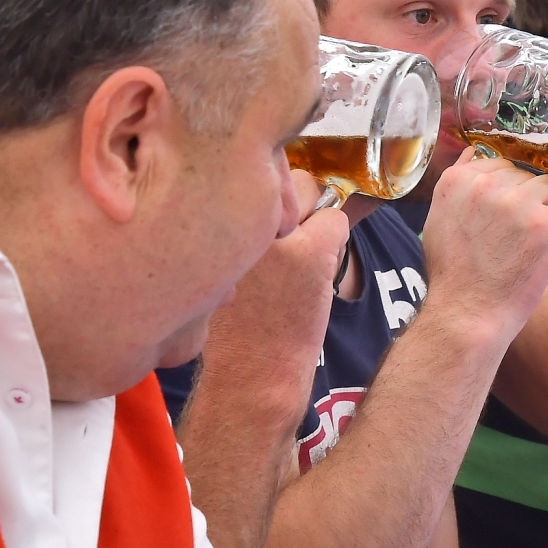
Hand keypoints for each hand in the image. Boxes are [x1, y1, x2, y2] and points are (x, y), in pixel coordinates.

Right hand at [201, 169, 349, 382]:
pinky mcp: (310, 252)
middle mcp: (239, 218)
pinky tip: (316, 273)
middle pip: (287, 176)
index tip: (270, 221)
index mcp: (210, 218)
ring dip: (315, 221)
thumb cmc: (236, 327)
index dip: (269, 196)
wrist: (249, 375)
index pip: (252, 172)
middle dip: (296, 203)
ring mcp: (276, 234)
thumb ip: (243, 227)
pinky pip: (338, 221)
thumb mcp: (222, 265)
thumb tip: (281, 192)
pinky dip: (337, 242)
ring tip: (299, 264)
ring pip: (315, 193)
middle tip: (290, 245)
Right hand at [421, 149, 547, 339]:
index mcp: (458, 181)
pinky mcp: (547, 226)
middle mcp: (487, 186)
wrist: (467, 313)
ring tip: (547, 231)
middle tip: (526, 228)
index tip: (515, 205)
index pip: (500, 164)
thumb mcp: (438, 220)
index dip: (511, 186)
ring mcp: (518, 204)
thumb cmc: (453, 276)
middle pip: (527, 175)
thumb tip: (474, 153)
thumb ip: (457, 185)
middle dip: (531, 197)